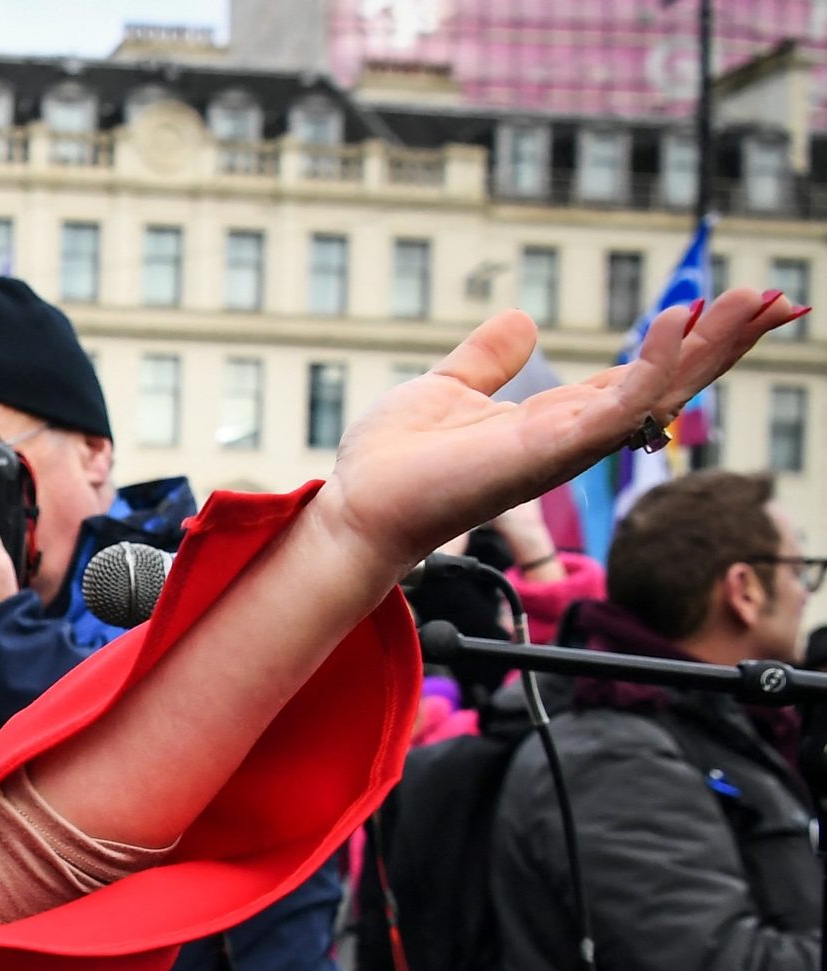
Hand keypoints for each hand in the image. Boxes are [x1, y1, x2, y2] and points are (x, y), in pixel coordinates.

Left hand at [311, 289, 805, 576]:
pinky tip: (679, 323)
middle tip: (779, 300)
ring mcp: (566, 446)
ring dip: (710, 349)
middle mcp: (573, 436)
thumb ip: (488, 359)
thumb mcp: (449, 387)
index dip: (692, 341)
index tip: (741, 304)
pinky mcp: (547, 451)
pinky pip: (617, 406)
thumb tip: (520, 319)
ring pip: (659, 394)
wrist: (357, 503)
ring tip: (755, 301)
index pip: (643, 376)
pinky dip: (653, 366)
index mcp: (557, 419)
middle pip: (669, 385)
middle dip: (725, 344)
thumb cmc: (395, 461)